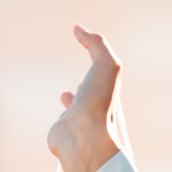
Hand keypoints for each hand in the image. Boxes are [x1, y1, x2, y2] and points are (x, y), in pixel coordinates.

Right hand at [47, 23, 122, 171]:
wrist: (86, 142)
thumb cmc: (99, 104)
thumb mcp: (106, 65)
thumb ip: (97, 45)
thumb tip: (79, 29)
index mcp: (110, 97)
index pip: (106, 79)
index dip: (99, 63)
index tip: (89, 52)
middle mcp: (98, 112)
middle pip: (92, 97)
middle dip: (87, 87)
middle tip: (81, 83)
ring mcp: (81, 126)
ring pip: (77, 112)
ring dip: (73, 103)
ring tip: (67, 96)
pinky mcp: (64, 136)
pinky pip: (63, 126)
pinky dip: (61, 119)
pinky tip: (61, 120)